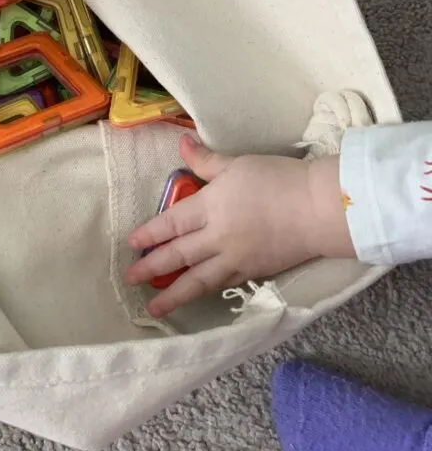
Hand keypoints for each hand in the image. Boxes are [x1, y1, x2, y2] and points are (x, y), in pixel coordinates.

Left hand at [124, 135, 353, 317]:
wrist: (321, 209)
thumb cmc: (279, 179)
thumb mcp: (238, 164)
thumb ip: (206, 160)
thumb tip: (181, 143)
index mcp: (211, 206)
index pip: (171, 222)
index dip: (149, 233)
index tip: (131, 243)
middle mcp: (218, 237)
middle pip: (178, 255)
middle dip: (151, 267)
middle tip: (130, 279)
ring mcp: (236, 259)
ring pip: (198, 280)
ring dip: (174, 294)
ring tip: (154, 307)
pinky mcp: (256, 272)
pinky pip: (224, 284)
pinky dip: (206, 291)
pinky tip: (198, 295)